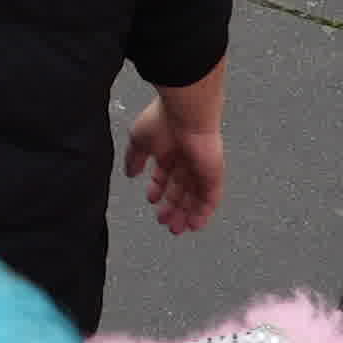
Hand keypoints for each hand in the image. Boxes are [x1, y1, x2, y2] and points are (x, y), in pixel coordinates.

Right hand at [131, 75, 227, 235]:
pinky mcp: (213, 175)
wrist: (187, 114)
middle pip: (180, 190)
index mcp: (168, 150)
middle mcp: (185, 160)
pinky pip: (210, 198)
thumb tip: (130, 173)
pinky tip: (194, 224)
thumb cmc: (163, 120)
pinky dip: (203, 212)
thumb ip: (134, 158)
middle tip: (165, 222)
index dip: (158, 190)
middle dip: (171, 207)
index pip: (164, 176)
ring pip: (194, 197)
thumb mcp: (139, 140)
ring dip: (185, 214)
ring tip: (176, 228)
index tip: (152, 200)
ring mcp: (200, 169)